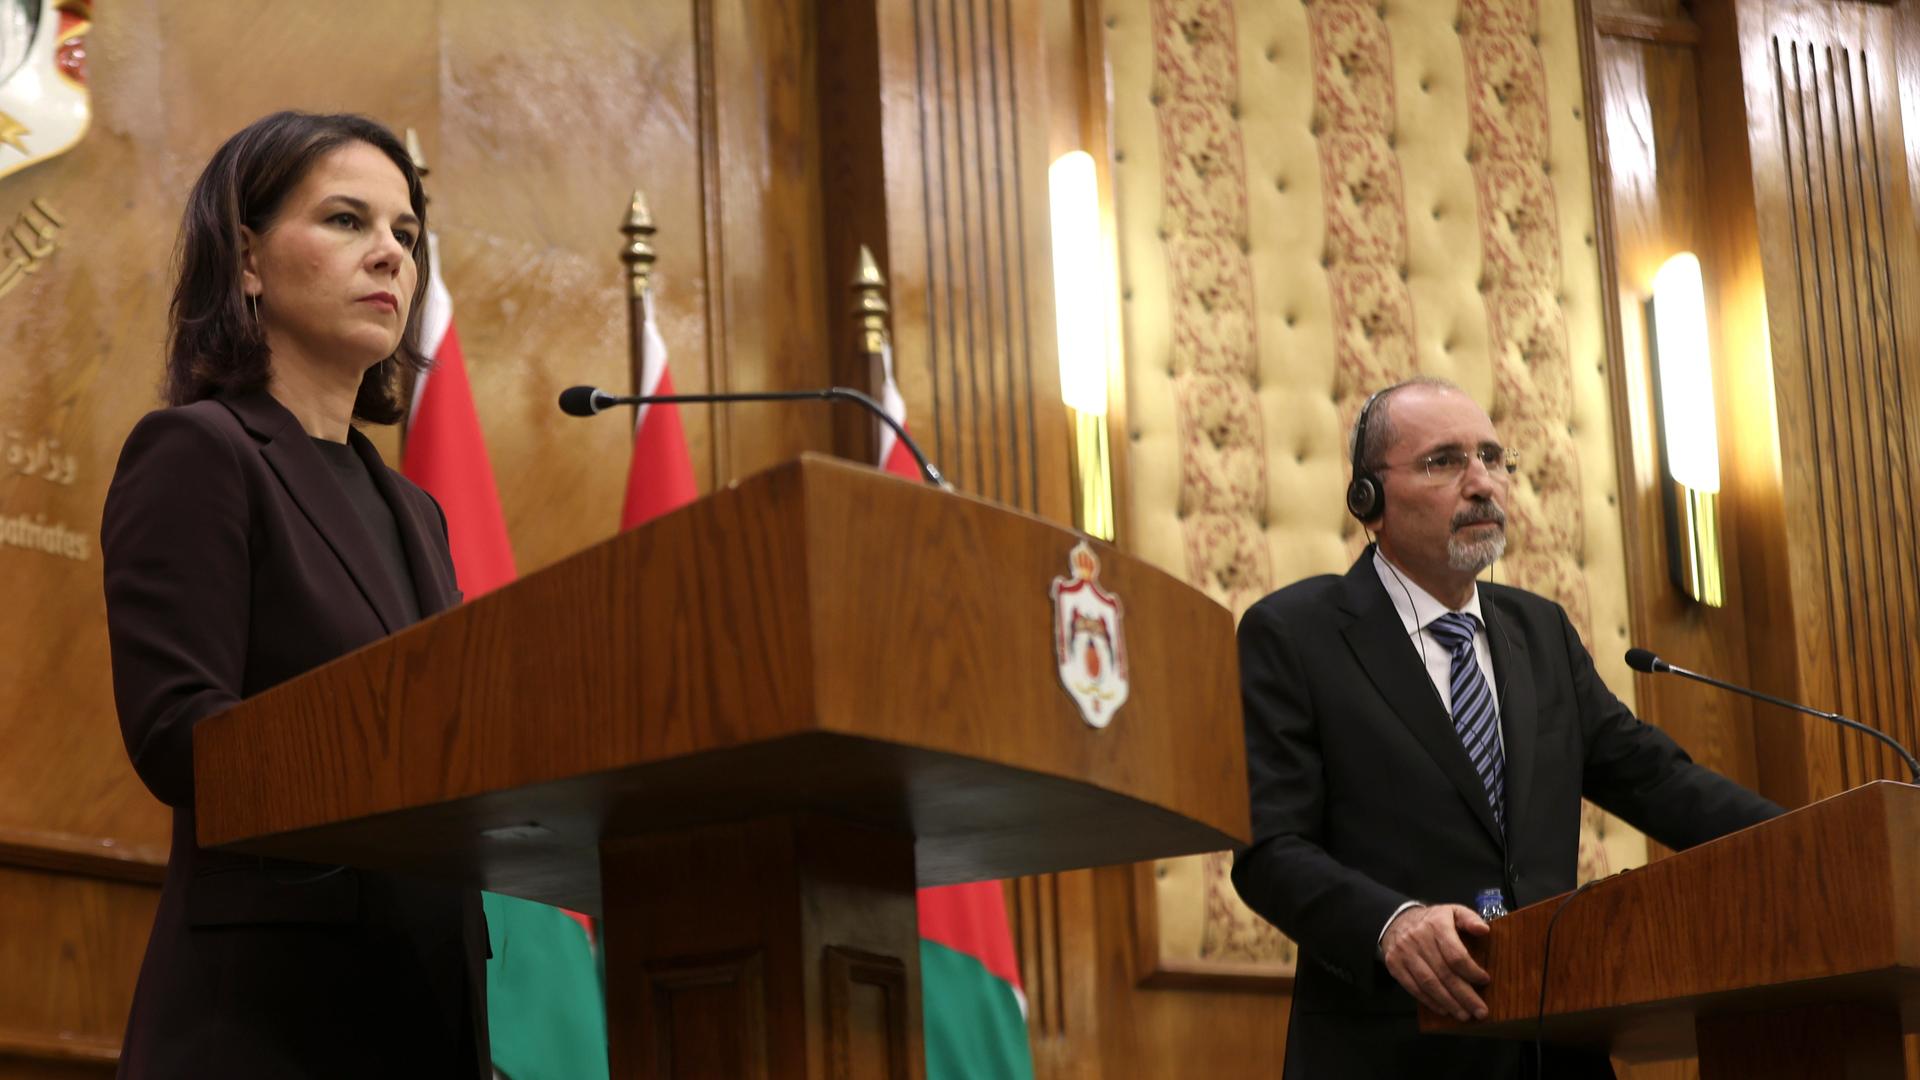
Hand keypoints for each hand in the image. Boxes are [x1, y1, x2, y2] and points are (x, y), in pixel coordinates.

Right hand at [1380, 903, 1490, 1020]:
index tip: (1485, 981)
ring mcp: (1404, 953)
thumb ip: (1470, 919)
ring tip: (1464, 1014)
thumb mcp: (1453, 912)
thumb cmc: (1433, 921)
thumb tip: (1484, 930)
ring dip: (1448, 1002)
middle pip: (1444, 973)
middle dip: (1464, 995)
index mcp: (1436, 924)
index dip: (1471, 971)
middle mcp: (1418, 939)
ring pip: (1429, 983)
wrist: (1397, 920)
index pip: (1455, 954)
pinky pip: (1413, 987)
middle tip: (1480, 1010)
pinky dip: (1430, 1001)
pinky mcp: (1395, 965)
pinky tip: (1444, 1009)